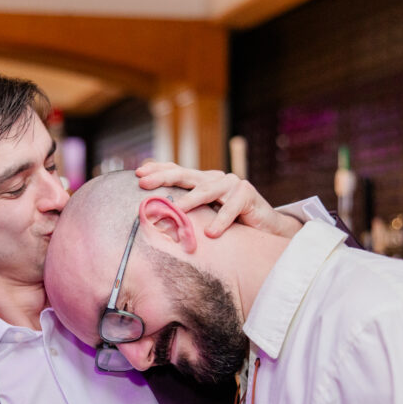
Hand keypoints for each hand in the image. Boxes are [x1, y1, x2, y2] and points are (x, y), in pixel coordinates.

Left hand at [136, 162, 301, 238]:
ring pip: (206, 190)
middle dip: (162, 178)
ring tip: (176, 212)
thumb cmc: (229, 225)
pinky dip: (221, 221)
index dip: (157, 170)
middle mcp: (214, 178)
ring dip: (189, 201)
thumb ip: (186, 214)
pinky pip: (231, 207)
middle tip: (144, 183)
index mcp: (201, 181)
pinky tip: (211, 233)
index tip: (137, 174)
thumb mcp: (204, 217)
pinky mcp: (247, 194)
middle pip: (185, 175)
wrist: (264, 228)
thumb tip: (155, 220)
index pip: (176, 171)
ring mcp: (231, 184)